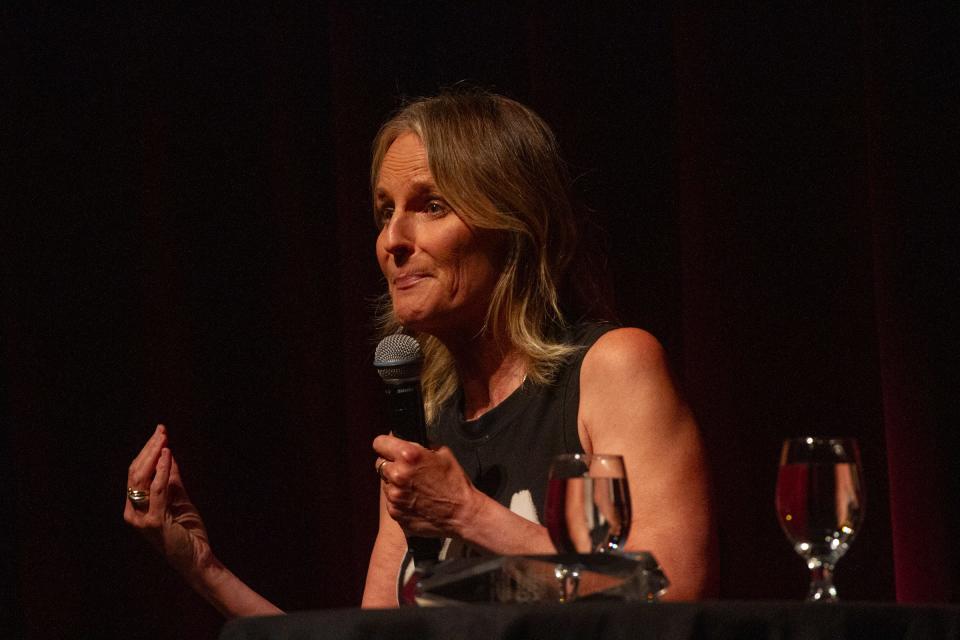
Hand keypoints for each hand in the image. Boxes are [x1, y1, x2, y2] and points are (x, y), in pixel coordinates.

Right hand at [124, 425, 216, 581]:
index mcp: (136, 507)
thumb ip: (172, 479)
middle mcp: (133, 513)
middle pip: (135, 473)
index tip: (160, 432)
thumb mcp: (180, 499)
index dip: (147, 451)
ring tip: (164, 439)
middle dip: (148, 449)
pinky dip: (162, 471)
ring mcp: (141, 519)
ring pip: (141, 479)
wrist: (198, 558)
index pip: (135, 473)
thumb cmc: (188, 532)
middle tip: (161, 431)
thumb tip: (169, 454)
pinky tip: (168, 456)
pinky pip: (157, 491)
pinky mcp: (154, 523)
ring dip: (154, 455)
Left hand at [372, 434, 478, 537]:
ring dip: (394, 483)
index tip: (389, 448)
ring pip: (385, 483)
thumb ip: (421, 446)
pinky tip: (414, 500)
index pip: (379, 443)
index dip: (385, 445)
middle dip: (391, 464)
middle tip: (407, 470)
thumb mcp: (443, 453)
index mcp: (408, 456)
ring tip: (414, 487)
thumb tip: (408, 442)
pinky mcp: (395, 512)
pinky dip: (399, 499)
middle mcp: (397, 474)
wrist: (462, 514)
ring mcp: (394, 495)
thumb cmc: (455, 483)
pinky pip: (390, 501)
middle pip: (380, 463)